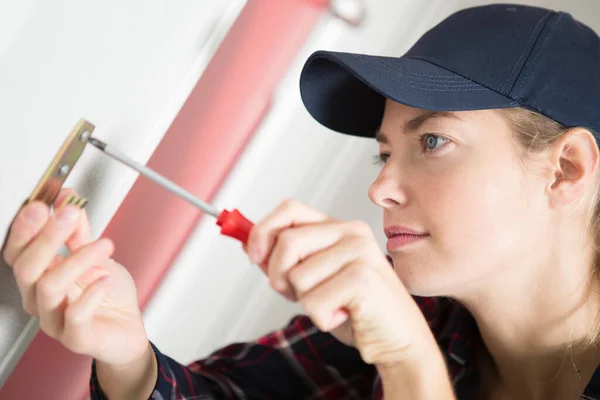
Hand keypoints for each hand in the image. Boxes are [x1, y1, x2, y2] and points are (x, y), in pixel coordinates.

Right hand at [2, 189, 148, 365]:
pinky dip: (92, 293)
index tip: (42, 203)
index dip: (25, 227)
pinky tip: (106, 279)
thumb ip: (80, 231)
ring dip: (79, 258)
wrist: (127, 330)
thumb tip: (69, 199)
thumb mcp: (96, 255)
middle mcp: (39, 299)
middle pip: (26, 267)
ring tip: (105, 245)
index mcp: (39, 277)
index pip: (17, 251)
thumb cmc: (108, 295)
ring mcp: (54, 320)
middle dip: (47, 236)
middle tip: (69, 213)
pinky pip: (75, 315)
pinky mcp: (76, 337)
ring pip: (50, 286)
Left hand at [245, 199, 439, 368]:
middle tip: (297, 295)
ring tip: (334, 305)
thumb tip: (248, 244)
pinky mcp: (363, 278)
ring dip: (306, 302)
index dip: (263, 230)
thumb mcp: (315, 280)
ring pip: (297, 276)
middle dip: (279, 276)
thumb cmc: (356, 310)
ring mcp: (360, 253)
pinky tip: (344, 316)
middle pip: (287, 242)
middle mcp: (352, 232)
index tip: (253, 256)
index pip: (290, 209)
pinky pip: (313, 302)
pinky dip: (322, 319)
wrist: (398, 340)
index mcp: (339, 228)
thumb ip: (286, 260)